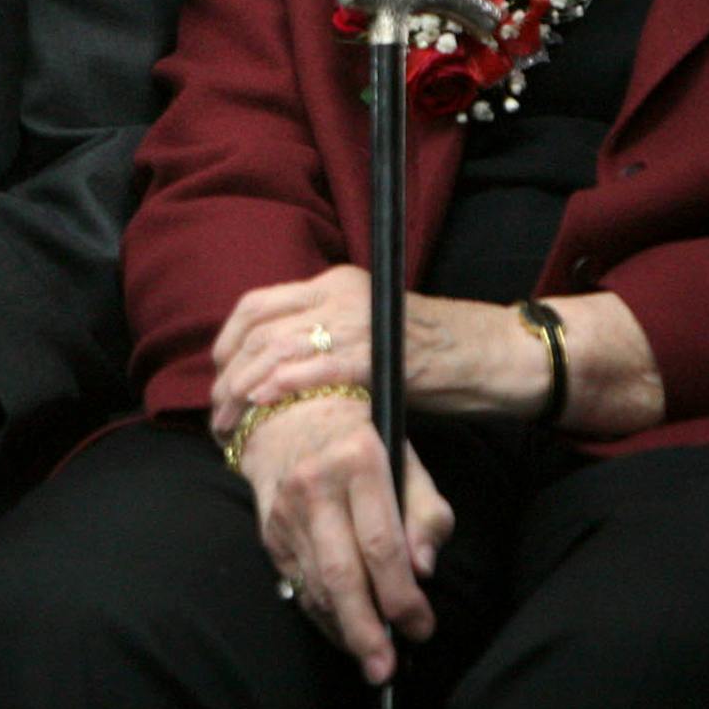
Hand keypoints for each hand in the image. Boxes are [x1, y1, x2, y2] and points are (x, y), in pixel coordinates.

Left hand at [210, 266, 528, 433]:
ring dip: (245, 390)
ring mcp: (359, 318)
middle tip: (217, 414)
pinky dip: (283, 387)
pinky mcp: (378, 350)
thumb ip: (324, 342)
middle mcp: (340, 291)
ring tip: (232, 427)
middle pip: (260, 328)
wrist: (491, 353)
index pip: (258, 304)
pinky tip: (264, 407)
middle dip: (227, 374)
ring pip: (278, 347)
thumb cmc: (430, 355)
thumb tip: (272, 374)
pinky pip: (318, 367)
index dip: (227, 343)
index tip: (217, 378)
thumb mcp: (367, 335)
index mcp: (334, 282)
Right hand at [237, 392, 452, 684]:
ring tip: (371, 659)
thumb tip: (424, 569)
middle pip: (342, 573)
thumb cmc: (360, 438)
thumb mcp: (404, 457)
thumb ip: (425, 511)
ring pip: (316, 584)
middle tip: (386, 668)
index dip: (403, 595)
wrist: (289, 411)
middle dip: (367, 630)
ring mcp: (286, 507)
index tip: (422, 624)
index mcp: (359, 460)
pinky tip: (343, 629)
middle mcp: (316, 483)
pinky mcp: (268, 527)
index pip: (382, 544)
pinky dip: (321, 612)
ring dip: (344, 629)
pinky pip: (296, 582)